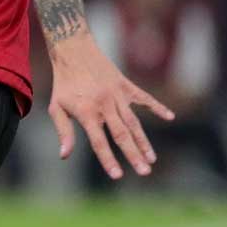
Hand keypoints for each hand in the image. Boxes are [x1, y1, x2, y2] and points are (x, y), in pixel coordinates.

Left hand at [47, 34, 174, 178]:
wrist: (73, 51)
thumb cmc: (63, 83)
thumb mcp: (56, 107)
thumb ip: (63, 132)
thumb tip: (64, 155)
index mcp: (86, 113)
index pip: (99, 142)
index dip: (108, 159)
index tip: (118, 176)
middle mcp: (105, 105)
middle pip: (122, 135)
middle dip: (134, 155)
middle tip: (145, 172)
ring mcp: (118, 95)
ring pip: (134, 122)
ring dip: (144, 141)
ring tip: (151, 158)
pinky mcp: (126, 85)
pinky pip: (144, 98)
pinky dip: (157, 107)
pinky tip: (170, 117)